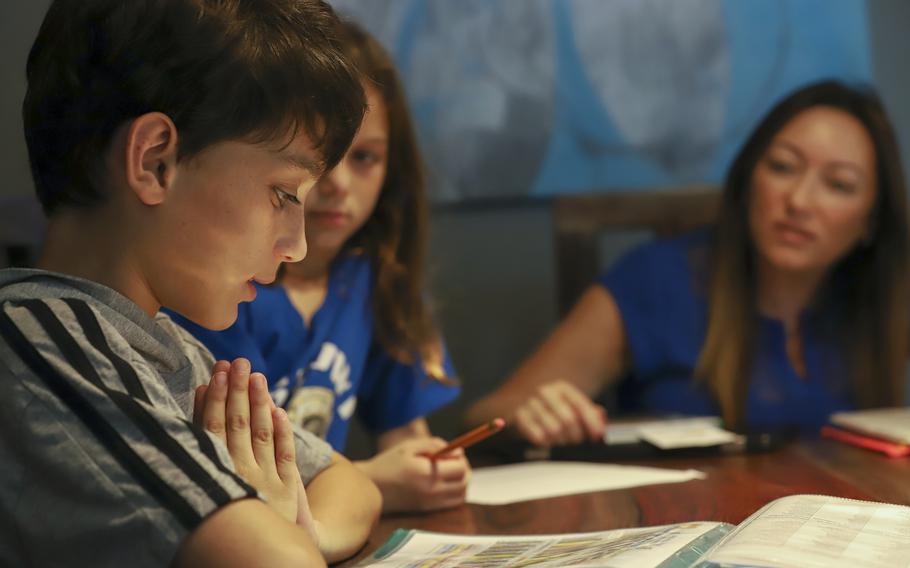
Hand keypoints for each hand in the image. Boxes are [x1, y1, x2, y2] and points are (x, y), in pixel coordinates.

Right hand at [195, 358, 300, 522]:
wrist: (253, 562)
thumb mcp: (202, 497)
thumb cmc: (219, 531)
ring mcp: (265, 483)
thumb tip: (189, 422)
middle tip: (238, 362)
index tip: (215, 375)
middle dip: (236, 392)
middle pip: (237, 426)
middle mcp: (239, 476)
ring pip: (262, 435)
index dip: (214, 401)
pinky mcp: (286, 493)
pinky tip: (279, 411)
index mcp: (214, 477)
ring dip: (258, 404)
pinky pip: (285, 456)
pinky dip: (283, 433)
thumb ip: (199, 460)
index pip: (211, 431)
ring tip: (256, 375)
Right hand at [358, 437, 469, 512]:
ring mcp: (430, 503)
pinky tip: (443, 482)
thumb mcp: (410, 447)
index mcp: (427, 473)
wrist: (372, 486)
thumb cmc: (390, 462)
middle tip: (455, 461)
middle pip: (464, 483)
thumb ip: (436, 445)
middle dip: (465, 470)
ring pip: (461, 495)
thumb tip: (459, 452)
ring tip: (449, 471)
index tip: (455, 451)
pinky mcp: (427, 510)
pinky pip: (452, 503)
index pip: (460, 468)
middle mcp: (431, 491)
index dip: (461, 458)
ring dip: (461, 482)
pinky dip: (455, 492)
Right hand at [511, 380, 606, 445]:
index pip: (580, 405)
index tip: (597, 435)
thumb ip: (590, 414)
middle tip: (577, 443)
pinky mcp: (520, 416)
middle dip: (576, 436)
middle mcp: (545, 391)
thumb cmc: (554, 413)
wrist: (525, 410)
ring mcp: (531, 403)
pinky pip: (538, 435)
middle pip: (569, 419)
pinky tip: (548, 442)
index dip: (591, 422)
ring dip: (561, 442)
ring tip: (562, 443)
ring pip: (554, 430)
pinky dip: (546, 443)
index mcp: (562, 387)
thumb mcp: (573, 409)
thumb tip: (601, 418)